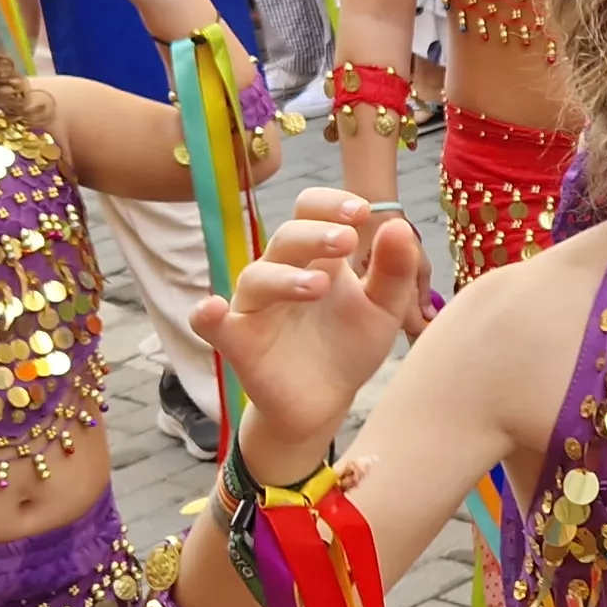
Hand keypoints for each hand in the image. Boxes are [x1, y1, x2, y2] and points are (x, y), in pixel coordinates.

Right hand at [187, 189, 428, 457]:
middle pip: (286, 238)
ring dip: (286, 277)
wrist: (326, 402)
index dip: (331, 204)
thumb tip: (399, 227)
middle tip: (346, 241)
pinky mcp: (237, 342)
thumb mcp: (384, 309)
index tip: (363, 212)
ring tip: (319, 286)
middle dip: (315, 235)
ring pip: (257, 277)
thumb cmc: (351, 346)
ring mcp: (256, 306)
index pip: (311, 211)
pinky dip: (207, 314)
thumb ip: (394, 271)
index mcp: (316, 257)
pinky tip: (213, 308)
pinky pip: (211, 324)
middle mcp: (280, 272)